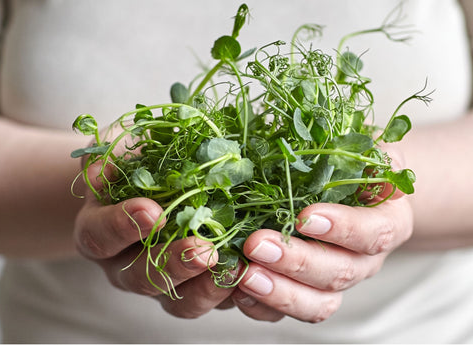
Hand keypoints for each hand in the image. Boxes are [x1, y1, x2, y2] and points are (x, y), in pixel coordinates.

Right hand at [73, 162, 234, 317]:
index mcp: (99, 230)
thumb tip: (107, 166)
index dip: (122, 227)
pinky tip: (249, 272)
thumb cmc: (135, 164)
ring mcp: (159, 281)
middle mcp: (125, 264)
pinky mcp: (192, 288)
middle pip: (140, 278)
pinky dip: (230, 291)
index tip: (152, 211)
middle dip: (173, 264)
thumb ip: (111, 154)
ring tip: (234, 266)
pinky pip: (209, 300)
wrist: (152, 187)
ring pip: (176, 300)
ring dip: (205, 287)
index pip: (99, 236)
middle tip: (202, 249)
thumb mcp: (120, 149)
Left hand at [231, 150, 412, 322]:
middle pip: (339, 273)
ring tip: (246, 275)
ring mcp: (337, 280)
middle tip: (258, 244)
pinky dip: (265, 306)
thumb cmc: (352, 165)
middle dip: (297, 262)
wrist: (353, 191)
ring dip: (280, 292)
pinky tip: (240, 289)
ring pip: (318, 302)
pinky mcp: (310, 292)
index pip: (373, 232)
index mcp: (386, 221)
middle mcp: (364, 259)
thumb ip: (352, 145)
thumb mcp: (360, 146)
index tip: (305, 215)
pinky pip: (292, 309)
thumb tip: (317, 133)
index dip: (343, 228)